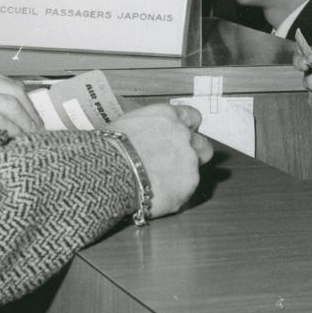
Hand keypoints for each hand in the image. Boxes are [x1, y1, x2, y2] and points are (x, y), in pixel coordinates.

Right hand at [0, 58, 41, 155]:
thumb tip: (6, 104)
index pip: (6, 81)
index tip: (32, 115)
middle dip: (30, 112)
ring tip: (30, 136)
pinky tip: (15, 138)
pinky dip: (12, 130)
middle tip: (37, 128)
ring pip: (8, 105)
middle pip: (13, 91)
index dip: (25, 100)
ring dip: (25, 123)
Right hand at [111, 102, 213, 217]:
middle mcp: (184, 136)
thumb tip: (144, 137)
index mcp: (168, 116)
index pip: (193, 117)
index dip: (187, 128)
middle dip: (194, 155)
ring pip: (193, 171)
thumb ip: (147, 129)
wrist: (109, 173)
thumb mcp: (126, 125)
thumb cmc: (109, 148)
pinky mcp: (187, 187)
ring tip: (157, 184)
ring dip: (180, 177)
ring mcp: (189, 162)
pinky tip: (154, 196)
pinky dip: (173, 195)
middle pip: (203, 145)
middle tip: (175, 164)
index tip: (182, 136)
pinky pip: (184, 192)